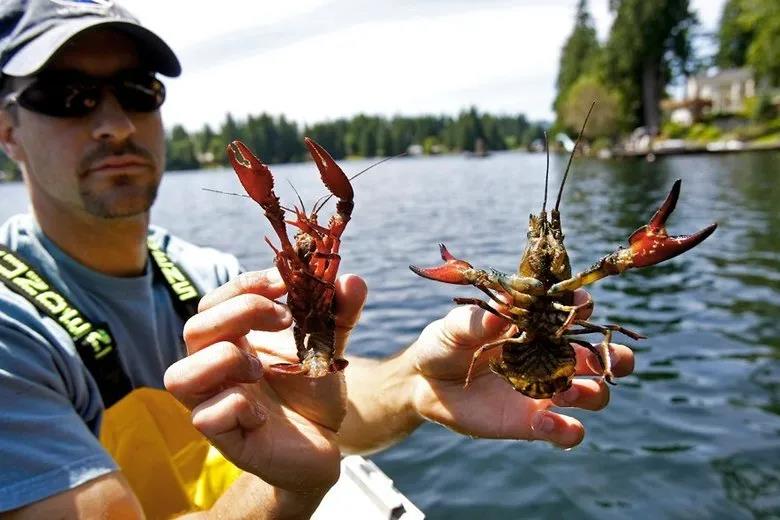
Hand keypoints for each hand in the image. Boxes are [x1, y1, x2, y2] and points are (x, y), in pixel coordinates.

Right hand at [164, 269, 367, 498]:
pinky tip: (265, 414)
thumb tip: (352, 280)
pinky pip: (206, 418)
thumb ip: (339, 312)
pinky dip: (239, 406)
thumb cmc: (312, 390)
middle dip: (241, 311)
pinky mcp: (226, 440)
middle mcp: (215, 371)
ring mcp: (216, 405)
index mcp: (232, 341)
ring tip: (260, 370)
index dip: (245, 285)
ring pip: (179, 376)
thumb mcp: (328, 345)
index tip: (284, 281)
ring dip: (224, 360)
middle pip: (194, 329)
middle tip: (285, 318)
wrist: (326, 443)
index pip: (214, 302)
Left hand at [404, 290, 633, 447]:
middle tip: (612, 359)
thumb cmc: (444, 344)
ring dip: (591, 393)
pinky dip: (567, 431)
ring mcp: (545, 391)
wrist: (425, 383)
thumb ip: (478, 319)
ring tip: (567, 392)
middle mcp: (550, 357)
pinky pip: (566, 432)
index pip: (573, 314)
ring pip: (592, 394)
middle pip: (599, 357)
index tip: (581, 306)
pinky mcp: (533, 423)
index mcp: (536, 326)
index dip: (583, 309)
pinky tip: (546, 424)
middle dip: (615, 357)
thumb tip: (506, 306)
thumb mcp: (455, 326)